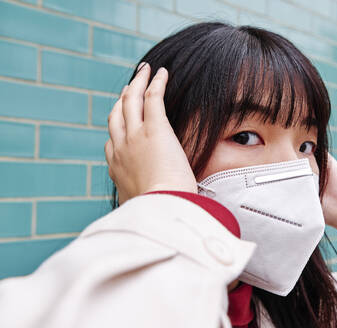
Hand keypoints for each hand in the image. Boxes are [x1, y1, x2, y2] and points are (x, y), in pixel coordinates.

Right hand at [105, 63, 196, 205]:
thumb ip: (138, 199)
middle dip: (122, 98)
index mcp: (116, 168)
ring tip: (144, 70)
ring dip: (137, 82)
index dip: (118, 126)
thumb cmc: (156, 212)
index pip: (111, 141)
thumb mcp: (139, 207)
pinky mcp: (155, 129)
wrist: (162, 210)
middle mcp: (120, 147)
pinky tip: (160, 73)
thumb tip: (145, 205)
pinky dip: (155, 83)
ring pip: (131, 100)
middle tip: (130, 86)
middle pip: (117, 114)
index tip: (125, 118)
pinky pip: (152, 98)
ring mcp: (135, 136)